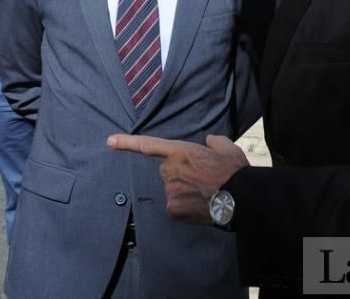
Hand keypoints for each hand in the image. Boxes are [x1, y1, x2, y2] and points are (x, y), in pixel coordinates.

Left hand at [107, 134, 248, 224]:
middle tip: (201, 181)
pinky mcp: (173, 209)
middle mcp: (171, 169)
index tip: (109, 141)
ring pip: (172, 191)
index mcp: (181, 151)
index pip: (149, 145)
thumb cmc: (234, 171)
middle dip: (179, 176)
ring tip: (205, 194)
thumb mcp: (228, 148)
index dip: (127, 143)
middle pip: (168, 173)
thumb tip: (210, 141)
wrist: (240, 198)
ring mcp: (170, 190)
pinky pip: (175, 208)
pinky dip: (185, 208)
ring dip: (183, 192)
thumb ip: (215, 142)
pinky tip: (200, 207)